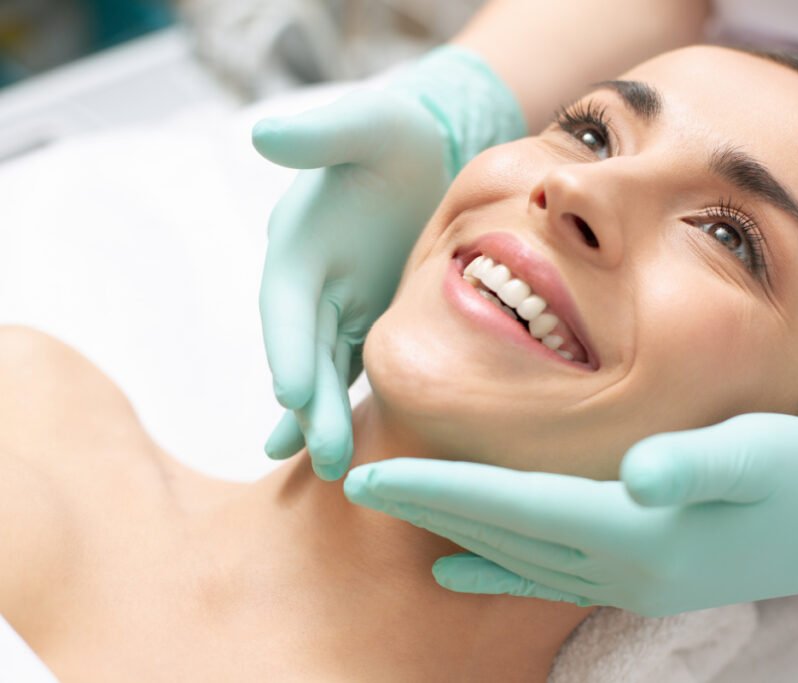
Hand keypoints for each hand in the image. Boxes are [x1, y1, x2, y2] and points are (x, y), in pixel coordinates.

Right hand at [254, 46, 525, 479]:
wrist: (425, 148)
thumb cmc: (395, 134)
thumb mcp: (366, 124)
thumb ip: (322, 133)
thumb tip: (264, 133)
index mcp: (299, 243)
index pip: (287, 304)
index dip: (289, 346)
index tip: (294, 393)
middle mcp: (310, 282)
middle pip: (305, 352)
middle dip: (312, 406)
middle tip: (325, 458)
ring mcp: (338, 304)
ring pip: (328, 371)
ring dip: (327, 418)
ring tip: (330, 467)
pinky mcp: (370, 317)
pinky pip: (359, 367)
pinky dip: (352, 404)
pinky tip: (351, 445)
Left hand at [343, 413, 797, 615]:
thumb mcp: (762, 454)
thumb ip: (697, 464)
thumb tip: (641, 473)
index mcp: (633, 529)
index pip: (510, 505)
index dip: (437, 486)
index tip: (370, 472)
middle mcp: (618, 564)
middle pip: (495, 532)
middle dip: (423, 506)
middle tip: (354, 479)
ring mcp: (624, 579)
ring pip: (511, 554)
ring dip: (448, 530)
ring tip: (395, 508)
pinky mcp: (636, 578)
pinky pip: (541, 577)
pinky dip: (491, 568)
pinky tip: (453, 568)